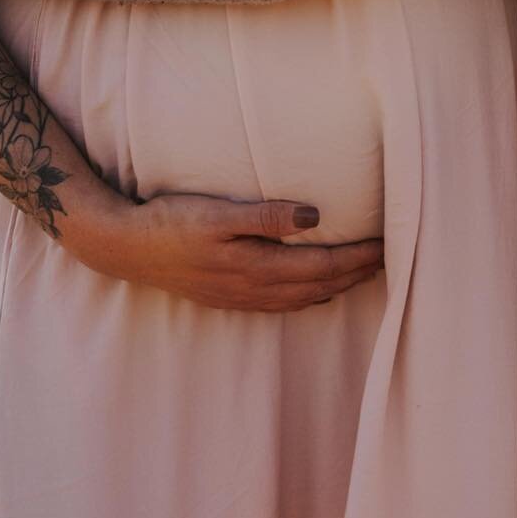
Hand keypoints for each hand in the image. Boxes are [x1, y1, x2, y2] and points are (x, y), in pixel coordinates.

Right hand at [65, 190, 384, 311]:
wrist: (125, 248)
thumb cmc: (171, 223)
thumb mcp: (218, 213)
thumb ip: (266, 216)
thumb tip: (314, 217)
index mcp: (257, 268)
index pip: (323, 266)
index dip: (359, 257)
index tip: (388, 244)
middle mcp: (254, 289)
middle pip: (320, 286)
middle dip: (357, 274)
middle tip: (391, 259)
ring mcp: (241, 298)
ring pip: (303, 298)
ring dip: (336, 286)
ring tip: (363, 273)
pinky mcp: (228, 296)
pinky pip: (281, 303)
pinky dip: (309, 296)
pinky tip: (314, 290)